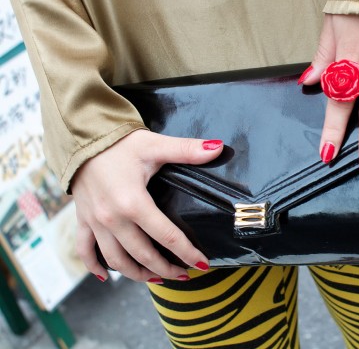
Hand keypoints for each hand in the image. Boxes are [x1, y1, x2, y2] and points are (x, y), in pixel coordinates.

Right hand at [72, 130, 222, 282]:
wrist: (81, 138)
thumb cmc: (120, 143)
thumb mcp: (155, 145)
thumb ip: (187, 150)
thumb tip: (218, 148)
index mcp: (133, 203)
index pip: (167, 236)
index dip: (187, 253)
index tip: (201, 264)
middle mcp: (112, 218)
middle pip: (142, 255)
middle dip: (165, 269)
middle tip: (183, 275)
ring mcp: (95, 222)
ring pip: (116, 260)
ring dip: (137, 274)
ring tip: (156, 279)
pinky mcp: (82, 220)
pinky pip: (85, 250)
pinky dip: (95, 267)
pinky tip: (107, 277)